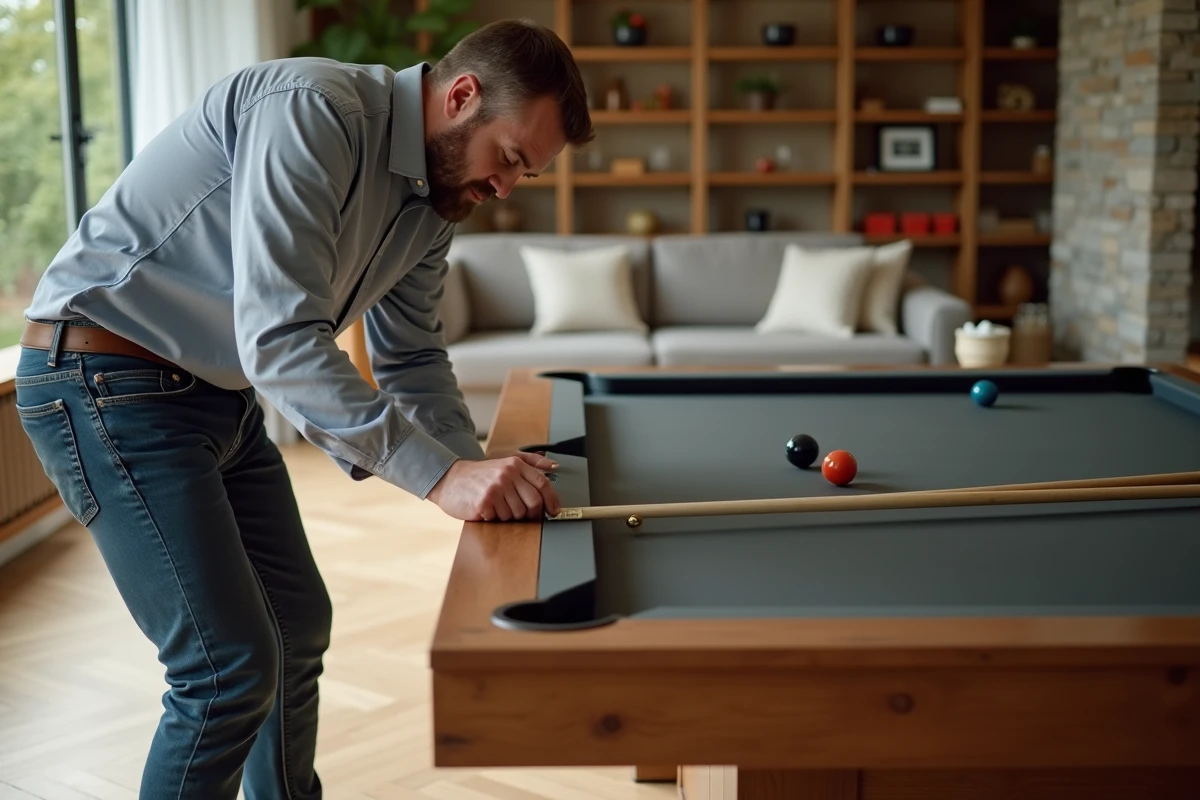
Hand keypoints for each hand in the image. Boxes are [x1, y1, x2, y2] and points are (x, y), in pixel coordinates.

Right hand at [427, 451, 560, 521]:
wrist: (450, 479)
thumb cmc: (479, 475)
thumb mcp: (505, 462)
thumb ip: (530, 462)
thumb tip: (554, 466)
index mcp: (514, 464)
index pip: (542, 483)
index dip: (552, 500)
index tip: (553, 511)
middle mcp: (507, 474)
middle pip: (534, 502)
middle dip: (532, 514)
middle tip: (525, 515)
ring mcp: (495, 488)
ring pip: (517, 514)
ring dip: (510, 516)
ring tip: (498, 507)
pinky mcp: (484, 502)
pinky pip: (501, 519)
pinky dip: (496, 518)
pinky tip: (488, 509)